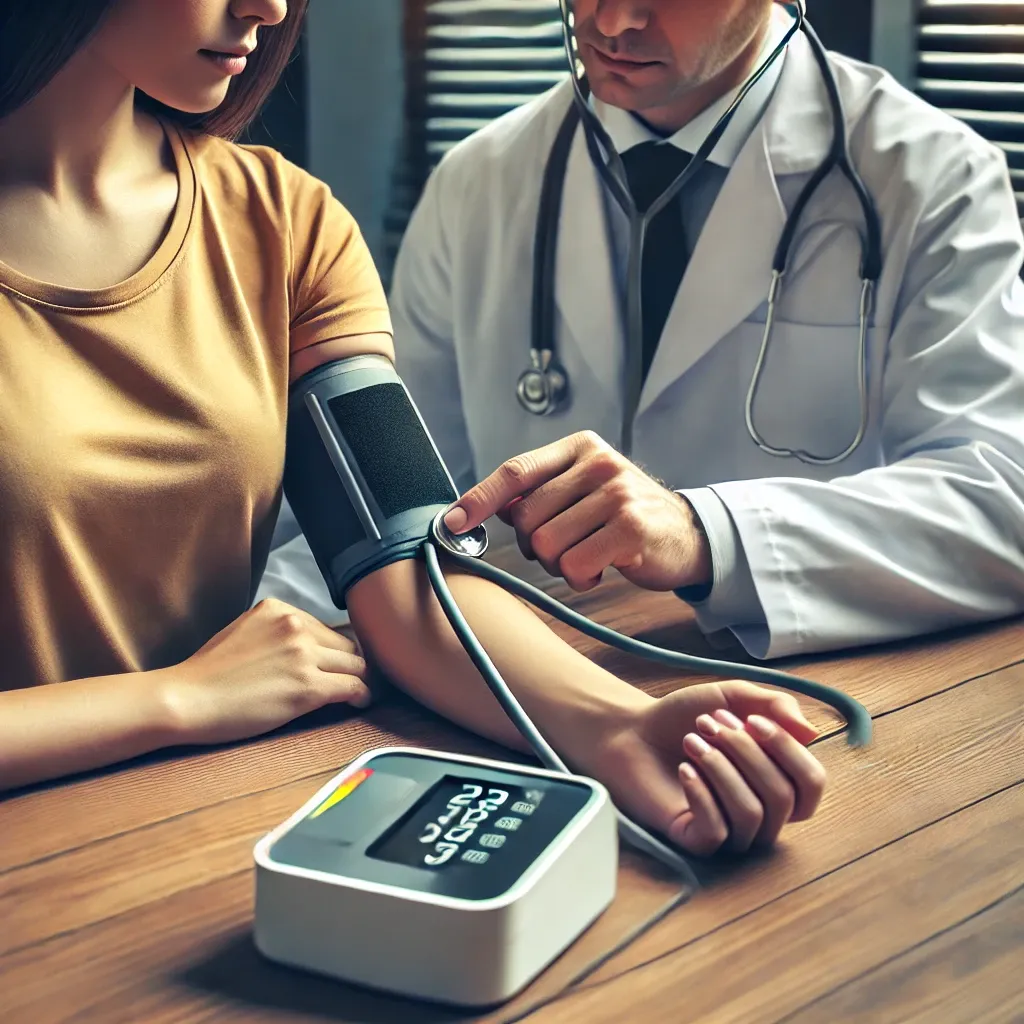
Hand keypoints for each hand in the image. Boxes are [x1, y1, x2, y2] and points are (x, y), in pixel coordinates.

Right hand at [159, 598, 371, 745]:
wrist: (186, 698)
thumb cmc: (208, 674)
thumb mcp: (245, 632)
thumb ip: (276, 633)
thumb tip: (306, 647)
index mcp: (279, 608)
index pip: (326, 628)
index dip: (336, 650)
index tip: (341, 664)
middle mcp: (295, 624)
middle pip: (346, 643)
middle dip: (354, 663)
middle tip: (360, 679)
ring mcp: (303, 654)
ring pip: (356, 663)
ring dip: (363, 678)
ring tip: (364, 691)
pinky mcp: (308, 686)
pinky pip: (354, 686)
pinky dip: (363, 694)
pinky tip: (361, 702)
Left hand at [443, 431, 711, 591]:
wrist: (687, 535)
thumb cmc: (623, 516)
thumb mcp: (583, 491)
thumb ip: (540, 494)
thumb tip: (488, 510)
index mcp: (580, 447)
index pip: (515, 472)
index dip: (478, 500)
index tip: (449, 523)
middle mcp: (598, 464)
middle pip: (526, 518)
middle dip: (536, 545)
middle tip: (567, 547)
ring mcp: (617, 494)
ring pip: (547, 545)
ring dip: (560, 564)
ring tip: (588, 555)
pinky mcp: (631, 529)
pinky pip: (575, 566)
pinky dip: (581, 577)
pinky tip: (602, 567)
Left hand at [585, 682, 826, 855]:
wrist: (632, 731)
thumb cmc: (683, 718)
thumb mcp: (732, 697)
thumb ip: (774, 704)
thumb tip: (810, 731)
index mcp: (777, 780)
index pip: (811, 784)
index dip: (788, 751)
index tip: (752, 720)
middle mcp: (761, 812)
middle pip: (783, 798)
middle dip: (746, 752)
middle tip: (710, 724)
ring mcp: (730, 831)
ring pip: (752, 815)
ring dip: (721, 768)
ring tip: (692, 741)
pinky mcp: (696, 841)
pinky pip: (718, 832)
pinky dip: (701, 793)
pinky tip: (684, 769)